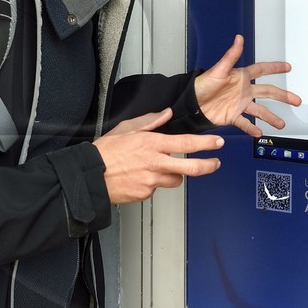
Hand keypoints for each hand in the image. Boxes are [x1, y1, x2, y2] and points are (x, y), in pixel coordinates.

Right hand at [95, 109, 223, 203]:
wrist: (90, 176)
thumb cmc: (106, 151)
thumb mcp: (127, 129)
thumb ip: (150, 121)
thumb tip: (166, 113)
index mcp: (152, 144)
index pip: (186, 144)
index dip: (205, 144)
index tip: (217, 143)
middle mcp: (155, 163)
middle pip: (190, 168)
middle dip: (208, 165)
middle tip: (215, 163)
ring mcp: (151, 181)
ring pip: (175, 180)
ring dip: (173, 175)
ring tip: (158, 170)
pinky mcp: (145, 194)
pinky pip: (157, 188)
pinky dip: (153, 184)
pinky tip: (139, 178)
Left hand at [192, 35, 301, 136]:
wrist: (191, 104)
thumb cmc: (201, 84)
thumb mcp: (218, 70)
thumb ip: (231, 56)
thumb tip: (239, 39)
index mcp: (241, 77)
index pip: (262, 70)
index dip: (275, 68)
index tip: (288, 67)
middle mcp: (243, 91)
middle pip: (267, 92)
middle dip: (283, 96)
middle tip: (296, 100)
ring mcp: (239, 104)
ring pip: (259, 111)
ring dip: (271, 117)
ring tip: (281, 124)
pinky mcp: (232, 116)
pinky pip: (245, 123)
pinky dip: (252, 129)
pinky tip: (259, 134)